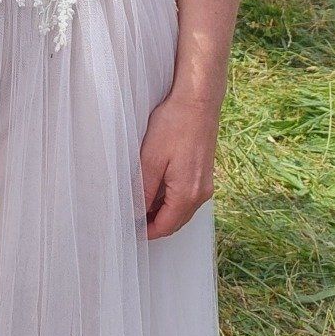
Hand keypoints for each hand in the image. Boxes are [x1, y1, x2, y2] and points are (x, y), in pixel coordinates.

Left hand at [139, 93, 219, 238]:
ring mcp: (205, 184)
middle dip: (154, 224)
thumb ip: (144, 189)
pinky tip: (154, 189)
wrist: (198, 103)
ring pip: (181, 209)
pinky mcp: (204, 174)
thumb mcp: (151, 159)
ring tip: (138, 204)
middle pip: (176, 221)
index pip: (167, 226)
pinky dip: (170, 199)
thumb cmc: (174, 125)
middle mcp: (201, 194)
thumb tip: (137, 212)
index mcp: (188, 194)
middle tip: (130, 219)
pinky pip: (186, 196)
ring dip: (162, 211)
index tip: (129, 230)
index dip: (148, 232)